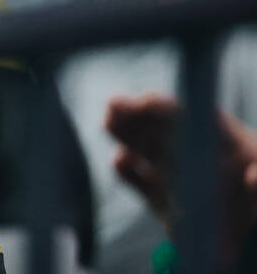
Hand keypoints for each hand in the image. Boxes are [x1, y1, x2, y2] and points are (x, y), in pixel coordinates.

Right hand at [106, 94, 256, 269]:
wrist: (248, 248)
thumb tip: (253, 179)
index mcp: (222, 143)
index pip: (190, 117)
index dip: (167, 108)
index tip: (147, 103)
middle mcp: (195, 155)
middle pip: (160, 127)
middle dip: (136, 113)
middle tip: (115, 105)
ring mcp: (176, 176)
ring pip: (144, 147)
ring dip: (125, 133)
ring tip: (109, 122)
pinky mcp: (161, 200)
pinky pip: (138, 181)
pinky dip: (126, 170)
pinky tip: (121, 162)